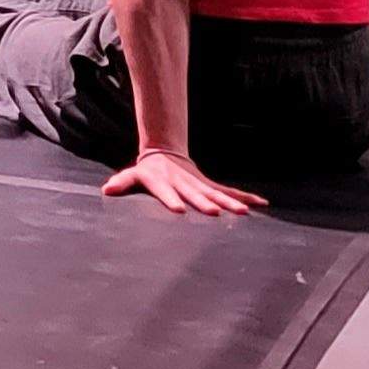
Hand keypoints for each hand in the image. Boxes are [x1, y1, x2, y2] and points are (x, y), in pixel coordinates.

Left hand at [102, 149, 264, 215]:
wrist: (166, 155)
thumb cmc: (147, 172)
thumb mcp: (133, 175)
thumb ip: (122, 182)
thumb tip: (107, 188)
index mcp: (164, 182)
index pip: (166, 192)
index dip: (171, 200)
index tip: (179, 210)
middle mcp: (184, 183)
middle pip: (196, 194)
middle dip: (205, 203)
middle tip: (216, 213)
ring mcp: (199, 184)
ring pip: (217, 193)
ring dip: (231, 202)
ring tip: (244, 213)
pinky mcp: (210, 186)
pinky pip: (229, 191)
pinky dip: (245, 197)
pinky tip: (261, 204)